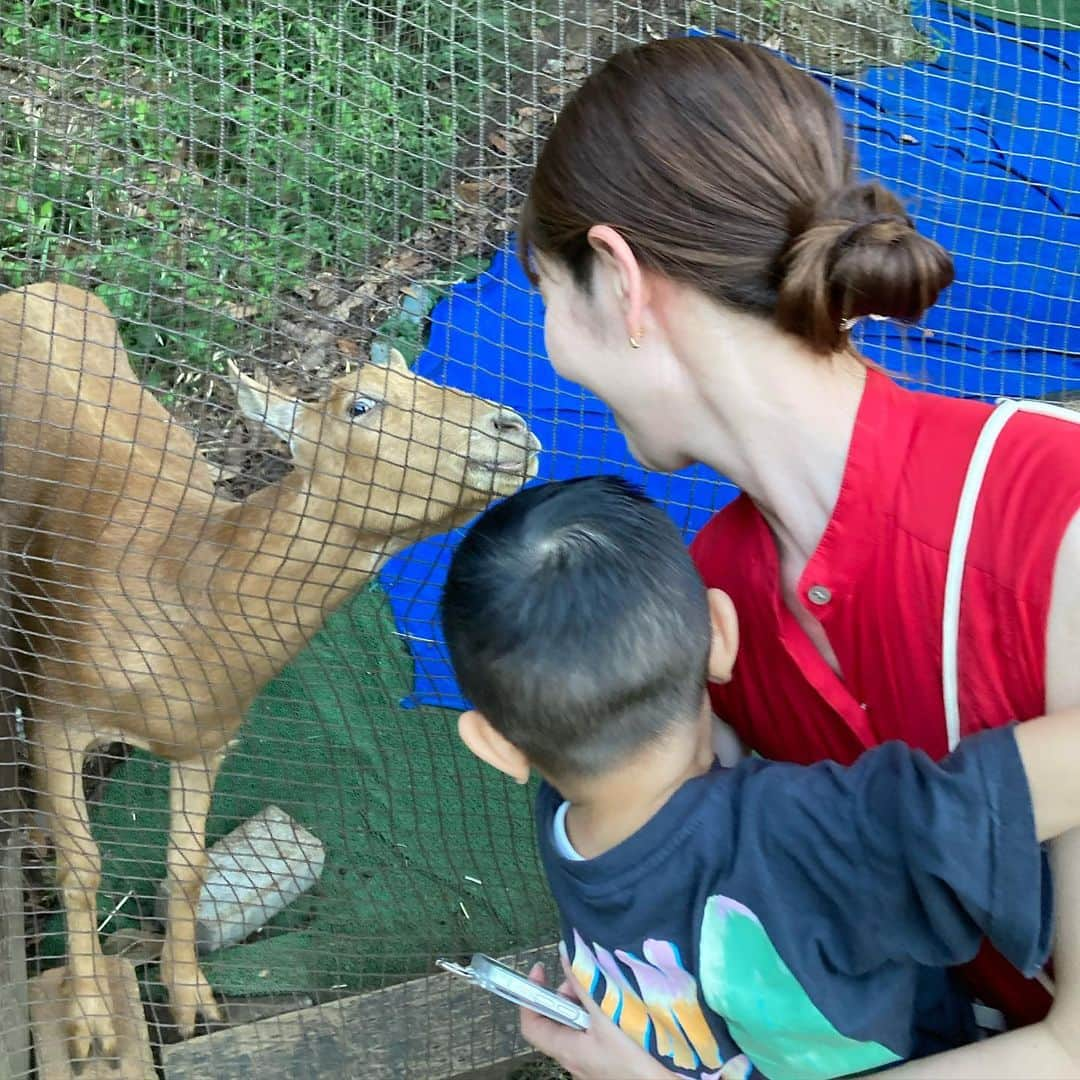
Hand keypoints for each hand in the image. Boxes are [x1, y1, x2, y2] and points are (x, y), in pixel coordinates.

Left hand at [519, 945, 678, 1079]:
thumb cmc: (636, 1058)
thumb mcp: (608, 1015)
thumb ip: (585, 983)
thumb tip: (566, 953)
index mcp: (567, 1050)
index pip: (531, 1024)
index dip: (530, 995)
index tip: (541, 969)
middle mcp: (576, 1059)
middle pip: (560, 1019)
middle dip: (570, 992)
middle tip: (589, 977)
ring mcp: (594, 1061)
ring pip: (581, 1024)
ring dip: (590, 1002)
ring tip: (610, 989)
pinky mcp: (611, 1061)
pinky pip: (598, 1032)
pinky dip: (604, 1014)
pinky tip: (622, 1004)